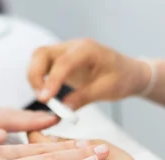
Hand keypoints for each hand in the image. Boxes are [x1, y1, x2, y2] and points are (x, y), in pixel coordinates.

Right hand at [27, 39, 150, 109]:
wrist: (129, 73)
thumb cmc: (122, 78)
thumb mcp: (106, 90)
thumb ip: (83, 98)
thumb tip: (62, 109)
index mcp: (87, 49)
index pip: (63, 62)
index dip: (51, 81)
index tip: (46, 100)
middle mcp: (73, 46)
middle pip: (42, 53)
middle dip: (35, 75)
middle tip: (41, 98)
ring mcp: (65, 51)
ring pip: (38, 58)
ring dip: (35, 77)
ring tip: (44, 97)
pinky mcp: (61, 60)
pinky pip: (43, 65)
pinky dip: (39, 78)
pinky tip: (46, 93)